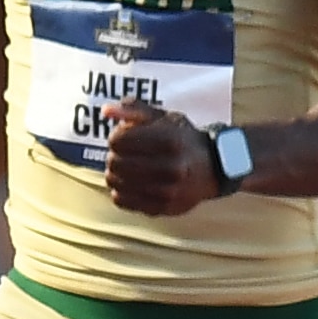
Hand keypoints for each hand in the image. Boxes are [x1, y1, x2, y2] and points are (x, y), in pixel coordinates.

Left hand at [103, 102, 219, 216]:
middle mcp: (171, 168)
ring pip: (115, 182)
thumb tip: (105, 111)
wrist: (212, 169)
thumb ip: (134, 109)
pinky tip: (130, 183)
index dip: (115, 137)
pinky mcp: (161, 208)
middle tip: (124, 153)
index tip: (123, 137)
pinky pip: (121, 200)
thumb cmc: (182, 139)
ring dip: (115, 173)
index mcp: (170, 141)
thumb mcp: (163, 118)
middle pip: (115, 162)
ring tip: (126, 168)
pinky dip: (120, 191)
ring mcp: (167, 191)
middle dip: (115, 155)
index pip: (119, 140)